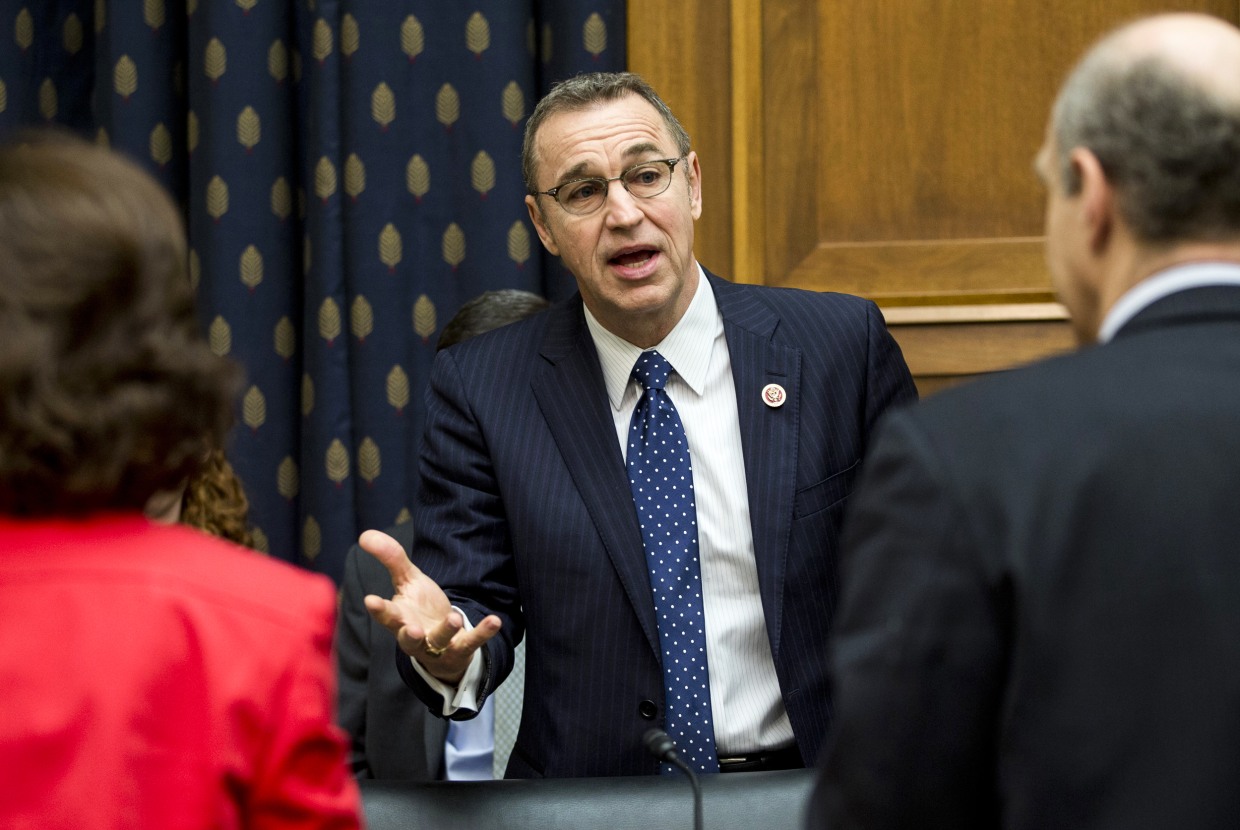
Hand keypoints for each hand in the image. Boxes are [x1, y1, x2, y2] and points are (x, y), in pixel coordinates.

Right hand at [359, 529, 500, 683]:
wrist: (443, 644)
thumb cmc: (420, 610)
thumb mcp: (408, 582)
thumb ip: (391, 559)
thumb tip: (365, 535)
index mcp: (400, 619)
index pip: (386, 615)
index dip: (379, 609)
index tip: (370, 600)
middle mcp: (416, 636)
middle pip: (408, 637)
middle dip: (408, 634)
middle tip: (410, 629)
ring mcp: (438, 645)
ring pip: (439, 641)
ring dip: (446, 630)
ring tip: (453, 617)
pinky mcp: (461, 648)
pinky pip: (472, 642)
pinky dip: (483, 633)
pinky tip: (494, 620)